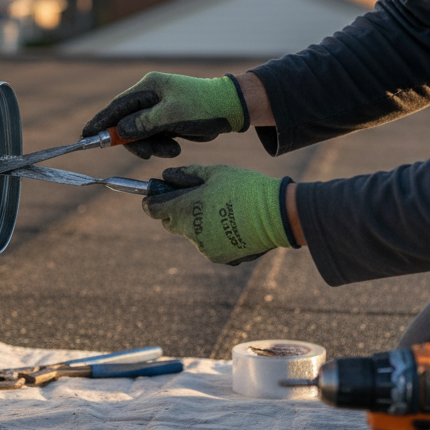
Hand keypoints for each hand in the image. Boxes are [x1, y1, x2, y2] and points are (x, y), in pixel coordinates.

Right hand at [82, 72, 247, 159]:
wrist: (230, 110)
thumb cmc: (203, 107)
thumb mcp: (172, 115)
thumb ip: (143, 123)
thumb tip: (119, 132)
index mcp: (149, 87)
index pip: (116, 106)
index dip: (100, 121)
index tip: (84, 135)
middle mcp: (150, 96)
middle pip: (126, 123)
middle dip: (134, 141)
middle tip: (145, 154)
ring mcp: (158, 109)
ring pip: (141, 134)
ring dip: (152, 146)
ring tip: (172, 149)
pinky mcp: (167, 121)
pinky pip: (154, 137)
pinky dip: (162, 146)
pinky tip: (176, 146)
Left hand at [143, 164, 294, 265]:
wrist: (277, 215)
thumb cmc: (245, 188)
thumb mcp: (215, 172)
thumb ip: (186, 174)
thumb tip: (166, 175)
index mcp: (185, 208)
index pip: (153, 208)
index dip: (152, 201)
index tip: (155, 196)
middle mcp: (190, 231)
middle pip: (170, 223)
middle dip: (175, 212)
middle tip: (192, 199)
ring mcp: (204, 247)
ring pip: (192, 235)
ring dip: (198, 225)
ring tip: (222, 211)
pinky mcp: (218, 257)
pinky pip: (209, 245)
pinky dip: (214, 236)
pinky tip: (232, 224)